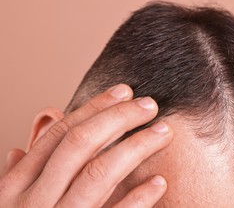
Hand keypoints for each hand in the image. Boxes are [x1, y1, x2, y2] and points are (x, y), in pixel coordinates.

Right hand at [0, 84, 172, 206]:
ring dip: (136, 147)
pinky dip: (137, 200)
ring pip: (99, 174)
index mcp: (16, 185)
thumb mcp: (15, 193)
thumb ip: (34, 158)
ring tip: (163, 132)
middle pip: (81, 145)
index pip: (60, 133)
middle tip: (150, 105)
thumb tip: (46, 116)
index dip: (94, 107)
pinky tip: (159, 182)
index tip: (124, 91)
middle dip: (119, 118)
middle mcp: (33, 201)